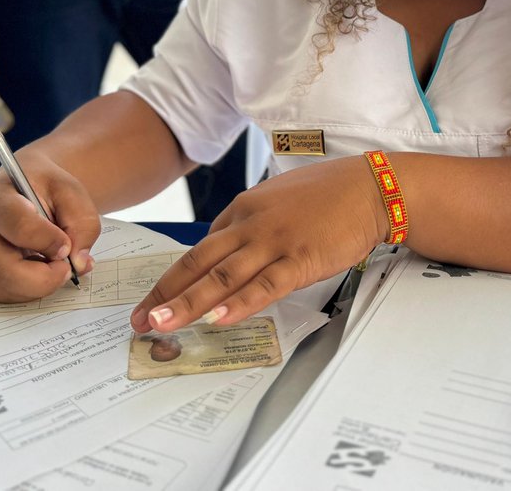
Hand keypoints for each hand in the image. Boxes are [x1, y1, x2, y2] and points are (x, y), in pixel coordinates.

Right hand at [0, 151, 100, 301]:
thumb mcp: (70, 190)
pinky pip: (5, 294)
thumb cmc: (43, 186)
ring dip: (39, 286)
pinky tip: (42, 270)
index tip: (67, 245)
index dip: (49, 241)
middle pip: (4, 270)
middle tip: (67, 267)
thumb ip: (82, 222)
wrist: (27, 187)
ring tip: (55, 265)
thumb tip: (78, 261)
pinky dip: (30, 291)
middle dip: (44, 278)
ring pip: (4, 288)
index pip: (19, 227)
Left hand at [131, 157, 388, 333]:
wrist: (370, 187)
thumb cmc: (328, 195)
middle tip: (141, 320)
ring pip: (223, 276)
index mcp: (243, 209)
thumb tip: (226, 249)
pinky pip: (265, 284)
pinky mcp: (301, 258)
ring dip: (189, 302)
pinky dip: (240, 303)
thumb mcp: (277, 201)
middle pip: (198, 262)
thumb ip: (250, 224)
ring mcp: (275, 241)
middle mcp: (251, 224)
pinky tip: (219, 319)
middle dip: (166, 294)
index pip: (199, 249)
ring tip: (164, 324)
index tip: (154, 301)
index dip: (173, 279)